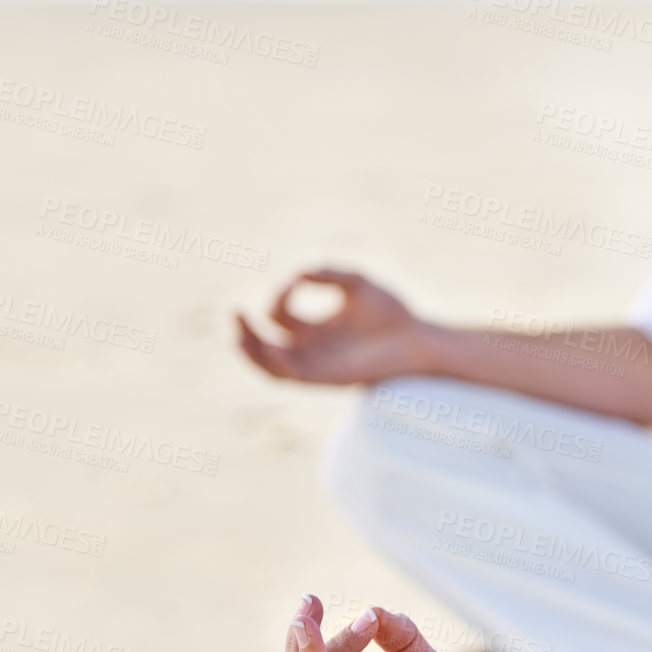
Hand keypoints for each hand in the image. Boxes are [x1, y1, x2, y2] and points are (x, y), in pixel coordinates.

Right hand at [236, 269, 436, 384]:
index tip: (293, 281)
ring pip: (272, 366)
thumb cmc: (391, 311)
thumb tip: (298, 272)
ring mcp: (317, 366)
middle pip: (265, 344)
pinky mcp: (328, 380)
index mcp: (313, 328)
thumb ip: (328, 274)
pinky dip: (280, 363)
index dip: (278, 296)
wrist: (417, 339)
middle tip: (234, 311)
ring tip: (238, 334)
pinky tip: (276, 346)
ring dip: (252, 352)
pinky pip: (295, 376)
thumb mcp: (357, 283)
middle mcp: (310, 349)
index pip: (279, 315)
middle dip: (246, 330)